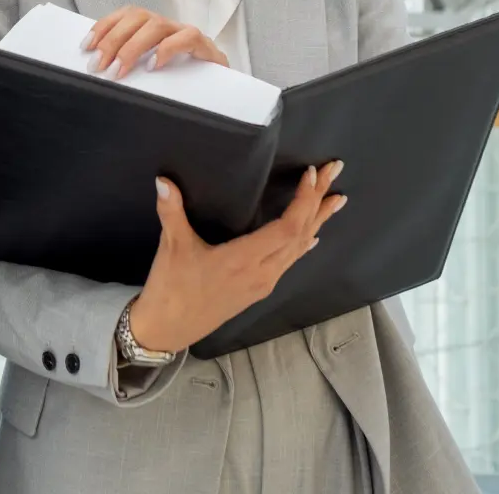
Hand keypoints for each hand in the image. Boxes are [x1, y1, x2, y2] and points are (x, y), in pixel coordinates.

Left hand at [82, 6, 227, 79]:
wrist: (221, 89)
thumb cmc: (179, 79)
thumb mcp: (148, 71)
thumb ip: (128, 65)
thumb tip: (97, 69)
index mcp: (150, 27)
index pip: (124, 15)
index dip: (103, 27)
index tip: (86, 47)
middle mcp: (167, 25)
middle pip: (136, 16)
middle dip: (112, 40)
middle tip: (98, 66)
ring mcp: (185, 33)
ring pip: (157, 25)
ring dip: (132, 47)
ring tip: (118, 70)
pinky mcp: (205, 47)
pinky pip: (187, 37)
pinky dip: (167, 49)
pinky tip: (153, 65)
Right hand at [128, 161, 346, 354]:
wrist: (169, 329)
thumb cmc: (171, 288)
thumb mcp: (171, 246)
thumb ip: (170, 210)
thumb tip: (163, 179)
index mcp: (244, 260)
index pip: (286, 228)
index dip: (302, 201)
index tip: (309, 174)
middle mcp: (262, 273)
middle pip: (301, 233)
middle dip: (317, 201)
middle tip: (333, 171)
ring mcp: (263, 283)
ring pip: (299, 248)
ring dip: (317, 220)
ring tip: (335, 199)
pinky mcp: (258, 288)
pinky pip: (290, 260)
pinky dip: (303, 241)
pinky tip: (313, 236)